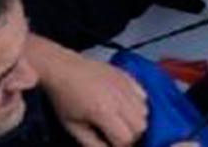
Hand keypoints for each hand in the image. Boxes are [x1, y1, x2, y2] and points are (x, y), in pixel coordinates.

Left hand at [27, 36, 147, 146]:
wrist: (62, 68)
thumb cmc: (64, 97)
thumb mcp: (72, 126)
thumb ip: (91, 143)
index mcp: (103, 112)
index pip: (125, 138)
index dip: (119, 146)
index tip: (111, 144)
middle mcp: (119, 98)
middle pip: (140, 125)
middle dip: (131, 135)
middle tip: (117, 135)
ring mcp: (125, 85)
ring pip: (145, 111)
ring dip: (135, 120)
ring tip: (120, 121)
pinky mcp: (127, 76)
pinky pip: (144, 95)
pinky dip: (138, 104)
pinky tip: (124, 106)